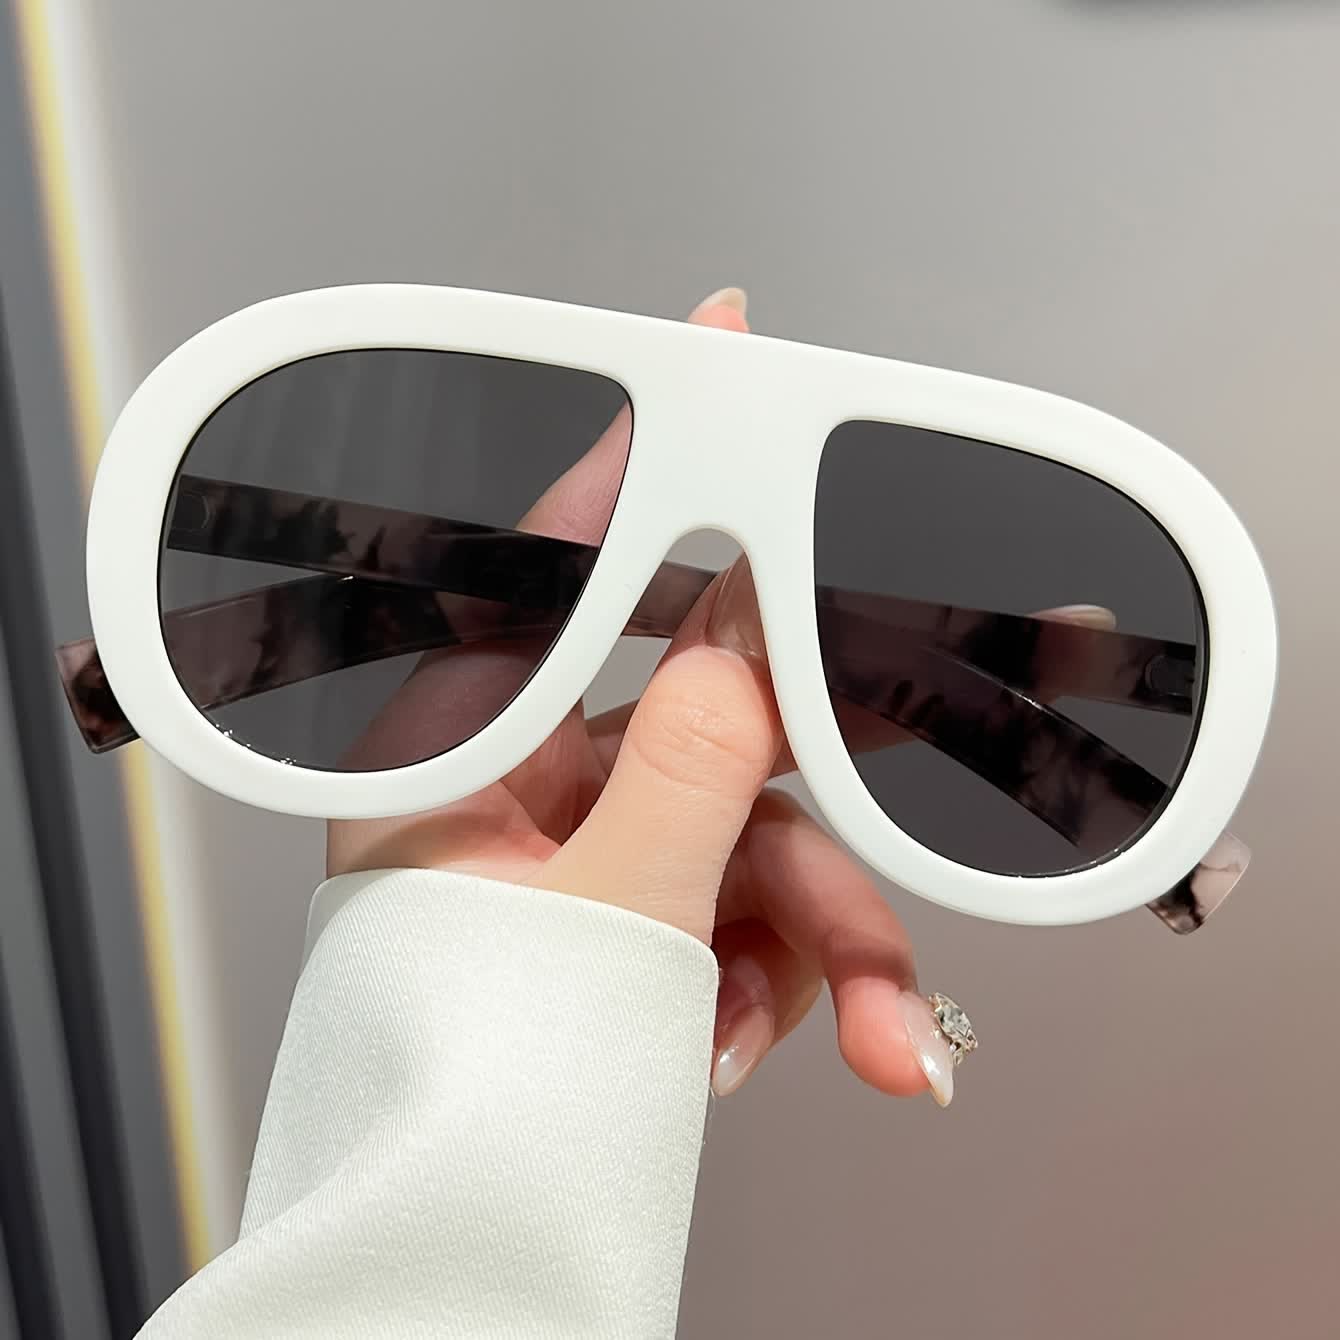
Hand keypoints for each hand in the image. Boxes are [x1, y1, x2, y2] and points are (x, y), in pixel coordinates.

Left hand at [328, 288, 956, 1104]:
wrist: (473, 1254)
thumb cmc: (478, 1093)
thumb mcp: (609, 917)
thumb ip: (695, 767)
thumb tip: (750, 640)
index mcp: (460, 755)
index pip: (557, 568)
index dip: (644, 454)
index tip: (715, 349)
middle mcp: (525, 789)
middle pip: (712, 718)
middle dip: (833, 779)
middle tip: (963, 689)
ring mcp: (591, 857)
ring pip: (755, 843)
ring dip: (825, 946)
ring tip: (879, 1044)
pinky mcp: (643, 923)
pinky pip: (744, 916)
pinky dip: (774, 984)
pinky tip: (754, 1050)